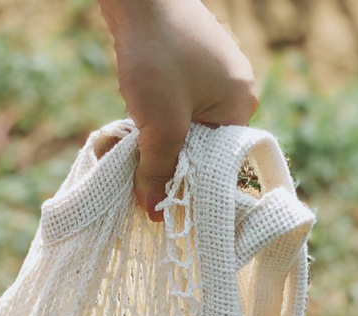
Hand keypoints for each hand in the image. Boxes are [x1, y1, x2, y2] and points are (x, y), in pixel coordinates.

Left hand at [98, 0, 257, 219]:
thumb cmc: (158, 58)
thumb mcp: (160, 125)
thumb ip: (158, 171)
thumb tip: (155, 215)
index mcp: (240, 107)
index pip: (217, 166)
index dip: (186, 188)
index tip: (156, 207)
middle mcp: (232, 93)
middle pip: (195, 151)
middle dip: (160, 168)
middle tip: (129, 184)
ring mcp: (209, 79)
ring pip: (176, 134)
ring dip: (146, 149)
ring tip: (118, 156)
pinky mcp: (184, 69)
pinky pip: (167, 113)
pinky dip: (144, 127)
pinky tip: (120, 135)